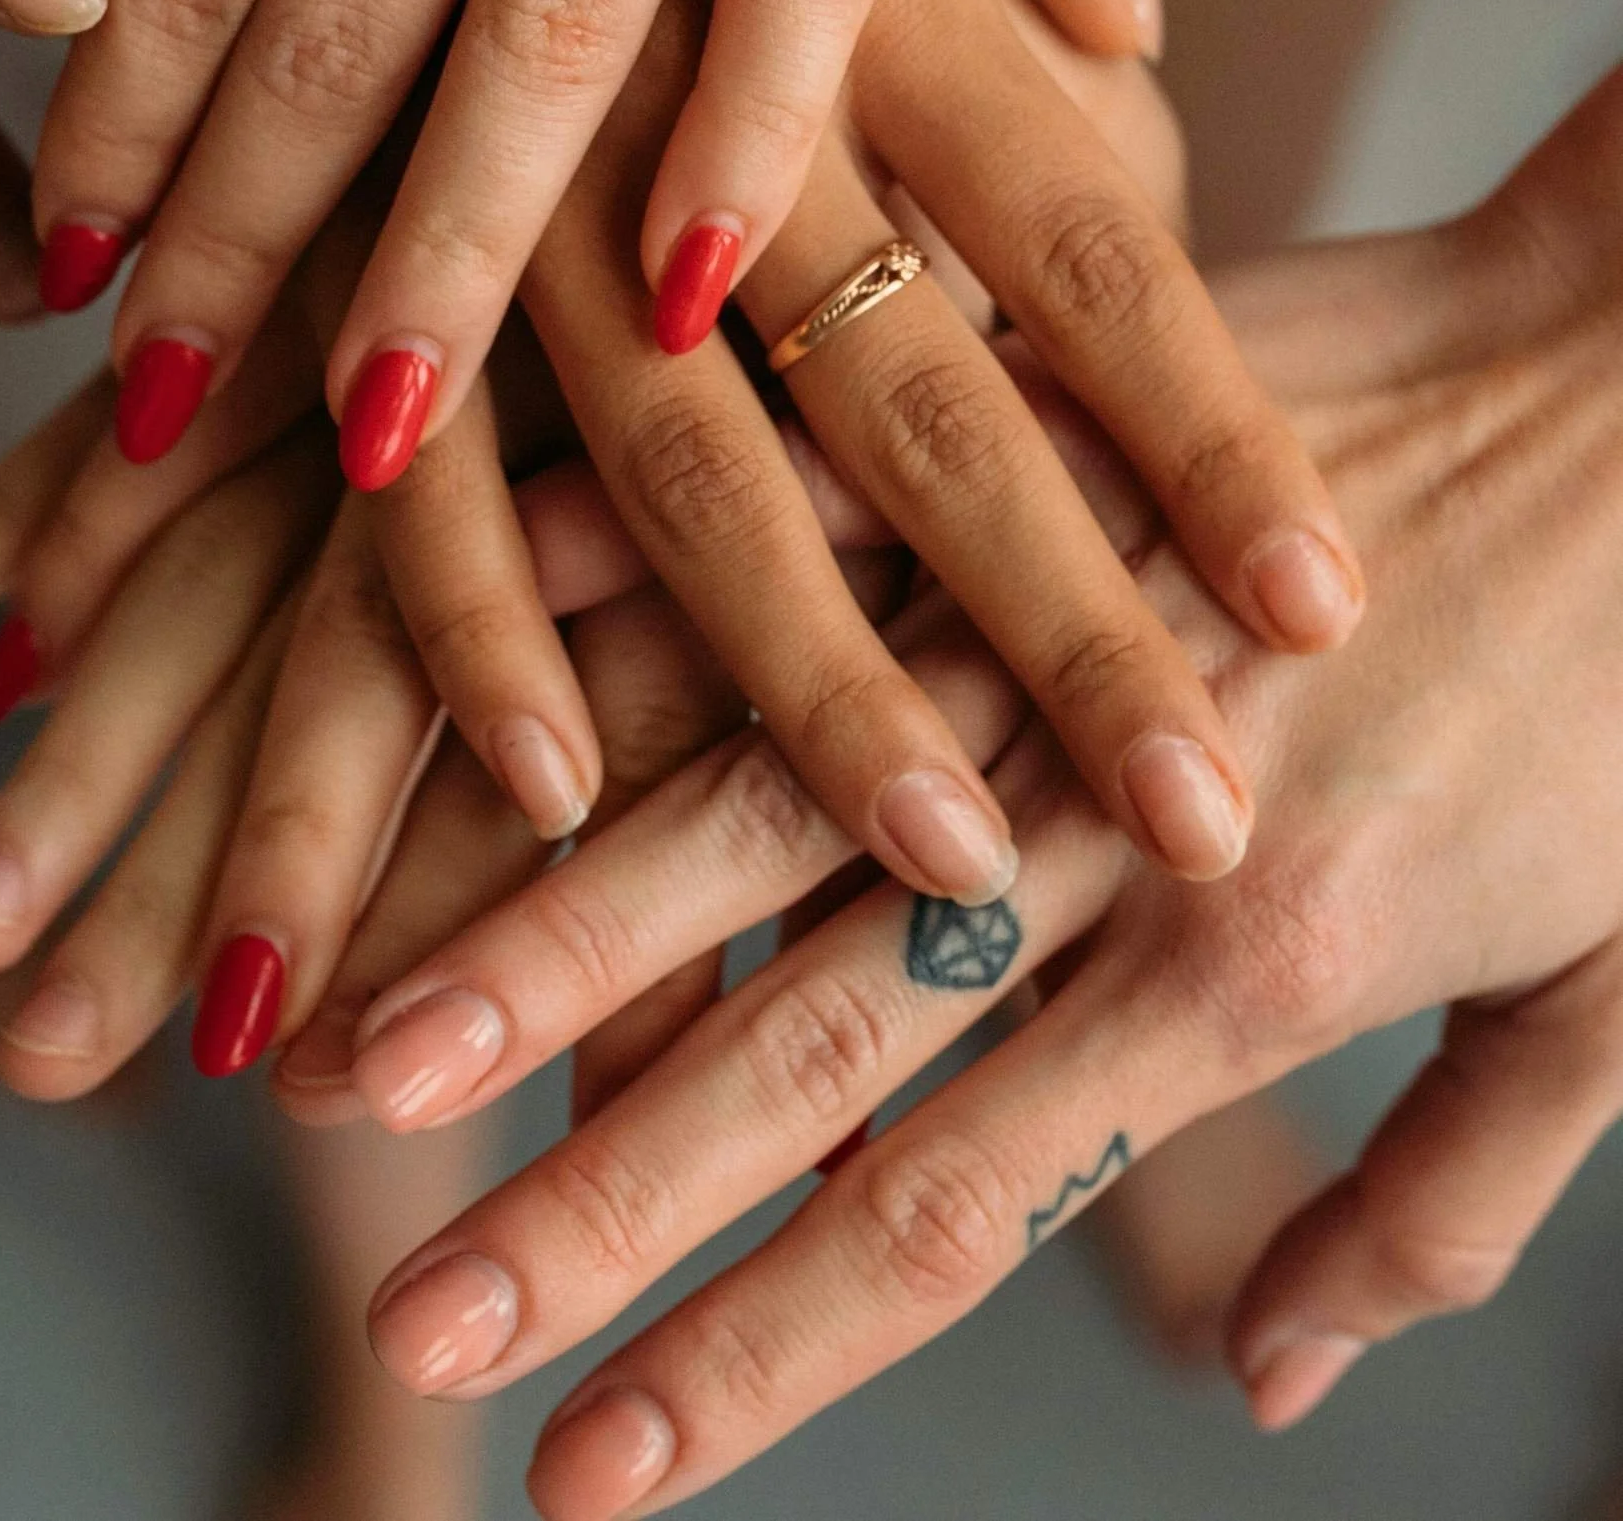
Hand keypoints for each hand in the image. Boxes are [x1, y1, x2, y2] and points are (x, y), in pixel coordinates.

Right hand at [336, 65, 1622, 1514]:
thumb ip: (1435, 1207)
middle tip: (418, 1315)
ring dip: (552, 937)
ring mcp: (1043, 619)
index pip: (953, 1208)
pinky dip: (631, 593)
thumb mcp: (1617, 998)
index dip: (761, 1359)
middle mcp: (1113, 816)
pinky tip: (476, 648)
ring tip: (367, 1038)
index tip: (583, 1482)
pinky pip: (799, 532)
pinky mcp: (1020, 447)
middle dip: (599, 1199)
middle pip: (813, 1043)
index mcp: (1255, 968)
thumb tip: (1258, 1382)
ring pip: (758, 809)